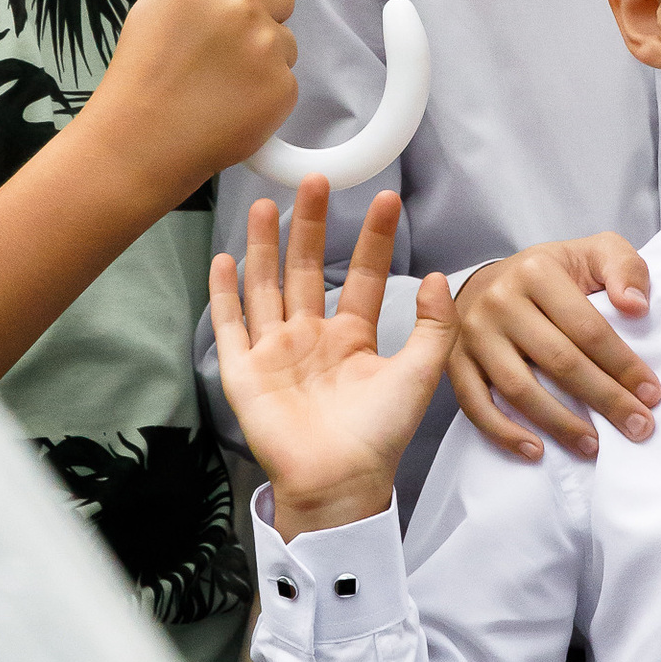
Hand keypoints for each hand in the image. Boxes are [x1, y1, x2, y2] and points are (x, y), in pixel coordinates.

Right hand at [77, 0, 297, 211]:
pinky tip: (228, 100)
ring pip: (284, 34)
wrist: (140, 146)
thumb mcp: (152, 0)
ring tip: (214, 76)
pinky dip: (266, 87)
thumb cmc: (141, 72)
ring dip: (261, 50)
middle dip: (255, 8)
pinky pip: (288, 75)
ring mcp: (267, 50)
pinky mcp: (283, 90)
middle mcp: (241, 7)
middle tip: (212, 41)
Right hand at [209, 179, 455, 536]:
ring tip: (265, 203)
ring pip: (266, 286)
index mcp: (352, 339)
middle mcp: (311, 339)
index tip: (384, 200)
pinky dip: (224, 293)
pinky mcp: (244, 372)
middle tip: (316, 180)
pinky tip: (224, 259)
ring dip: (264, 246)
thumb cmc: (378, 436)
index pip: (362, 276)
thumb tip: (436, 276)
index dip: (373, 239)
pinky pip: (231, 325)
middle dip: (310, 225)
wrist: (338, 481)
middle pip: (306, 269)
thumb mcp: (420, 375)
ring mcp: (275, 352)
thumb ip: (434, 326)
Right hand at [448, 233, 660, 463]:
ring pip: (519, 389)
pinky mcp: (456, 362)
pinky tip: (536, 450)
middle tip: (638, 427)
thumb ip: (624, 267)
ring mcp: (474, 334)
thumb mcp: (593, 252)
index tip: (652, 394)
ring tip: (594, 446)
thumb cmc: (551, 273)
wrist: (489, 280)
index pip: (588, 328)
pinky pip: (476, 405)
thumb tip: (635, 306)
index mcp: (537, 271)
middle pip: (559, 361)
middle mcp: (500, 301)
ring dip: (560, 424)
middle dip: (605, 400)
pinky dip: (504, 433)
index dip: (623, 365)